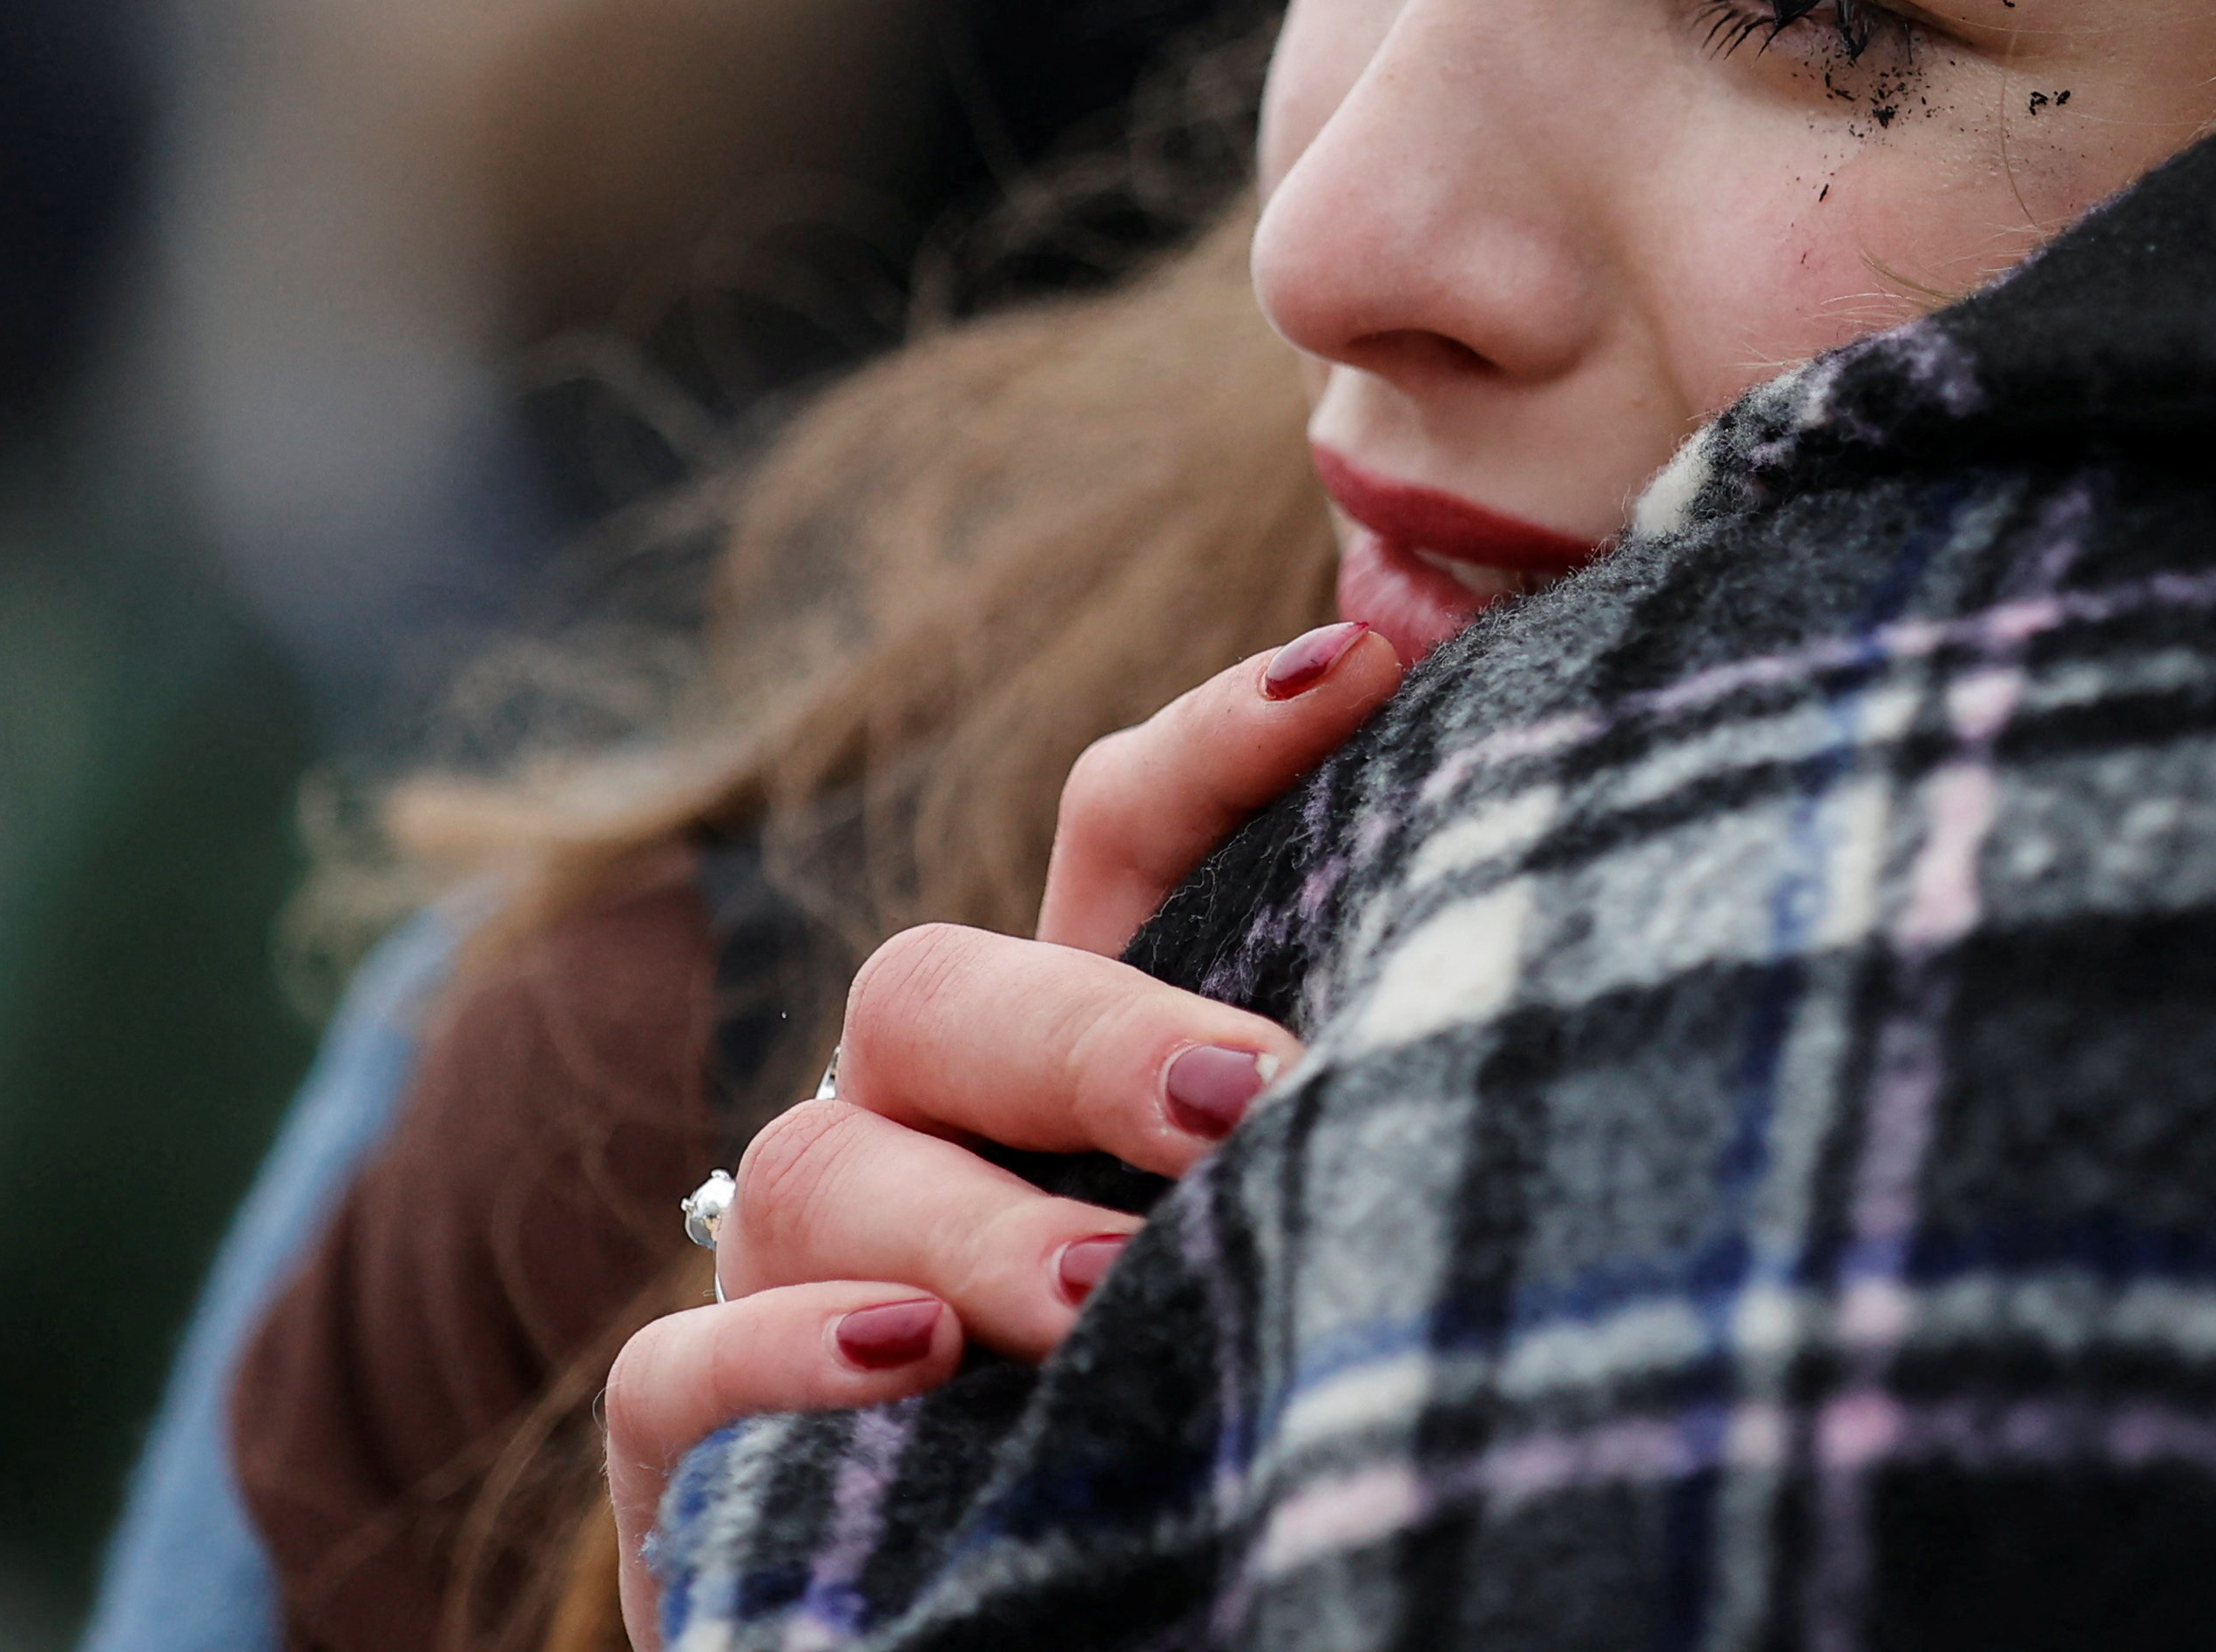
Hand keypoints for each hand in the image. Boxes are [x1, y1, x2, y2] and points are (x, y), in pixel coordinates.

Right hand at [602, 617, 1400, 1646]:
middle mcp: (914, 1131)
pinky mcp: (694, 1444)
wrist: (1024, 1633)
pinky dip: (789, 1358)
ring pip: (823, 1165)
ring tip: (1113, 1290)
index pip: (1118, 834)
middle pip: (937, 986)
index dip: (1223, 738)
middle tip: (1241, 1102)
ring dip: (978, 1224)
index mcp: (1064, 1060)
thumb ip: (1347, 1126)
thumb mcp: (1279, 1260)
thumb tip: (1534, 987)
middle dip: (1088, 1030)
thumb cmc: (1189, 1427)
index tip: (1369, 661)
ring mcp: (792, 1275)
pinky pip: (681, 1363)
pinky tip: (914, 1373)